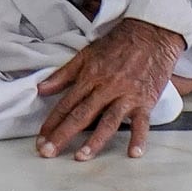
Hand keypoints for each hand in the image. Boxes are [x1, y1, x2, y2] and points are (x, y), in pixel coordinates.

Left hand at [35, 18, 186, 160]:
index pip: (66, 104)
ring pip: (108, 121)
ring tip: (80, 157)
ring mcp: (126, 95)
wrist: (151, 33)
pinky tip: (133, 153)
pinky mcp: (146, 101)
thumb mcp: (86, 54)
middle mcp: (106, 88)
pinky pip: (142, 122)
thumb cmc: (118, 44)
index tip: (40, 138)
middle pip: (81, 115)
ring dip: (94, 141)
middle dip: (62, 135)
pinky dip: (139, 138)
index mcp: (90, 76)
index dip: (51, 122)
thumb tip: (40, 89)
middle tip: (47, 152)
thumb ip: (63, 74)